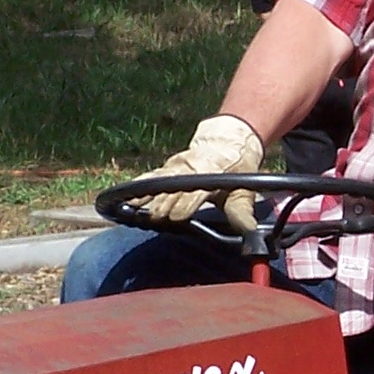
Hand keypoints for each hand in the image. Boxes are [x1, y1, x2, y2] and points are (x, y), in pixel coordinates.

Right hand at [140, 113, 265, 228]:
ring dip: (146, 195)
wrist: (228, 140)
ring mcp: (176, 167)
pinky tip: (125, 197)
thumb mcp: (244, 189)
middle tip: (153, 217)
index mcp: (209, 175)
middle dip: (163, 203)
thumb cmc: (236, 167)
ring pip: (158, 181)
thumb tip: (249, 233)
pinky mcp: (167, 167)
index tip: (175, 217)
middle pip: (172, 188)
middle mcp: (189, 169)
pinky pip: (150, 178)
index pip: (194, 192)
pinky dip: (138, 187)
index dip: (185, 204)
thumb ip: (242, 212)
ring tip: (131, 207)